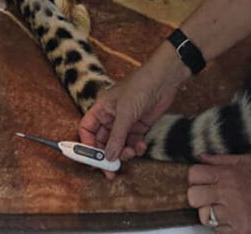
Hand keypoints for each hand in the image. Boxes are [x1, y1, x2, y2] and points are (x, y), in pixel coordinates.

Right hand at [78, 46, 186, 171]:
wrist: (163, 80)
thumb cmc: (139, 88)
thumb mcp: (125, 113)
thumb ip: (116, 137)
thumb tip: (108, 158)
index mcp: (101, 108)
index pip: (87, 129)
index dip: (87, 145)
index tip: (93, 159)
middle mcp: (110, 116)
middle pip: (102, 141)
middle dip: (106, 155)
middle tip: (111, 170)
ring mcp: (125, 122)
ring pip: (118, 145)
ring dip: (123, 152)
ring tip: (131, 153)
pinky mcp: (138, 126)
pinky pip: (132, 143)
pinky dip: (135, 148)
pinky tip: (141, 146)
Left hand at [187, 155, 250, 232]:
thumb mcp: (245, 162)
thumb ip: (221, 159)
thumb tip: (201, 157)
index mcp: (226, 174)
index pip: (194, 174)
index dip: (194, 178)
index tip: (199, 181)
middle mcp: (226, 193)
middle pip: (193, 196)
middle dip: (197, 197)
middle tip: (207, 198)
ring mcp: (231, 214)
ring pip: (204, 216)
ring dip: (210, 215)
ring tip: (221, 211)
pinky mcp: (238, 231)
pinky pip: (218, 231)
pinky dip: (222, 227)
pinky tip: (231, 221)